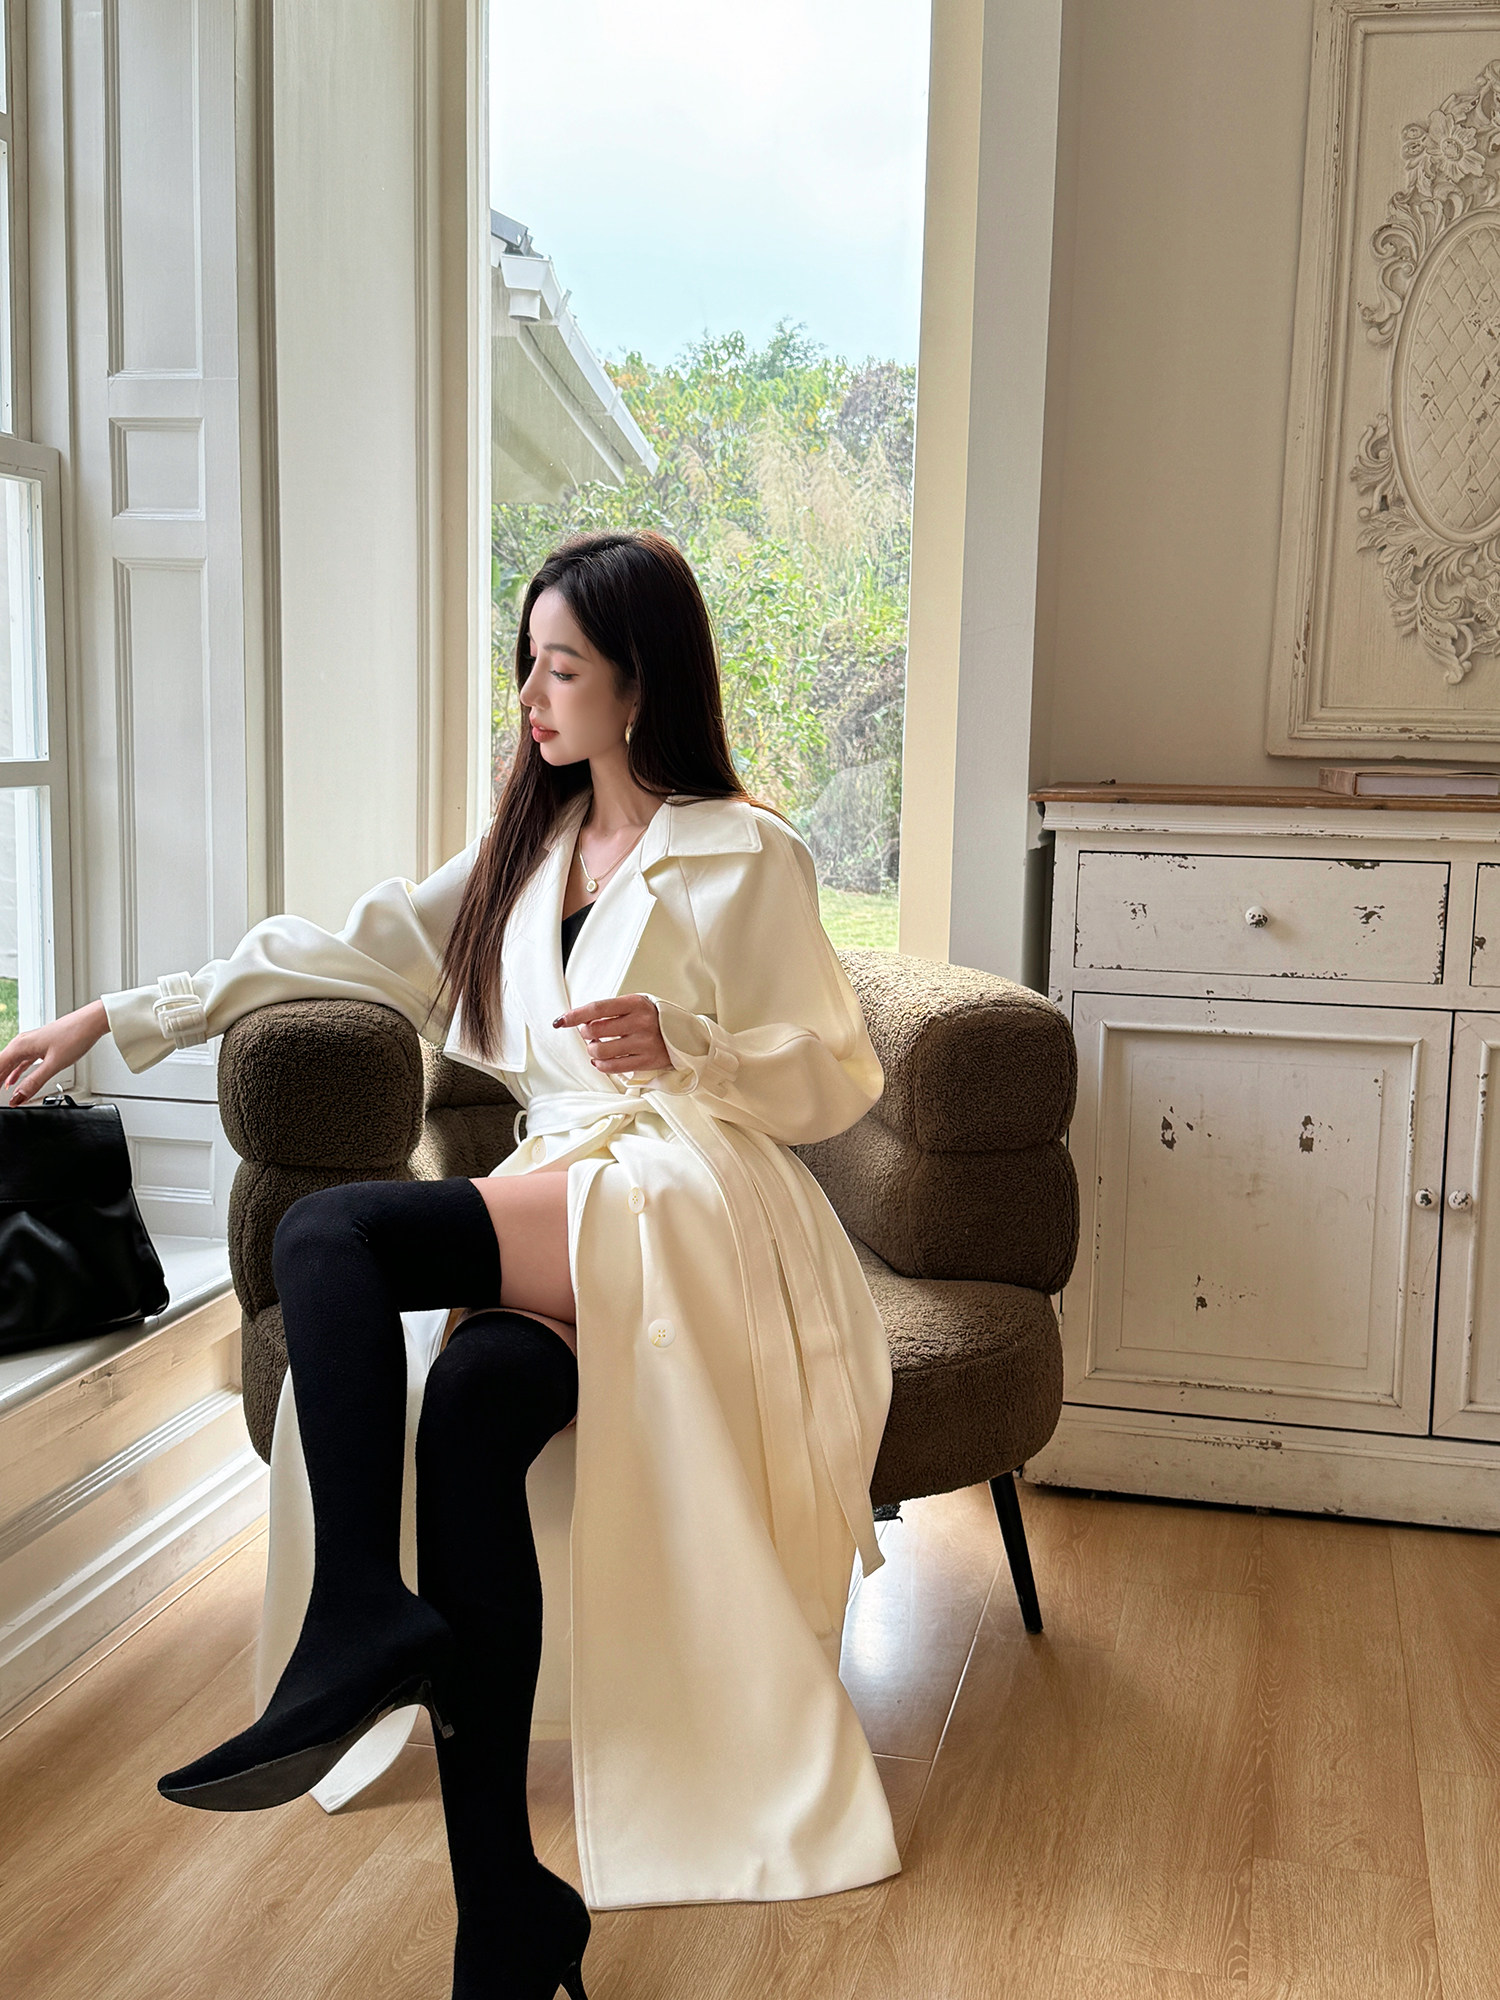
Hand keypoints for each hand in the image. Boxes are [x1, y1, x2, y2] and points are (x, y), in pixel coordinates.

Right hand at [0, 999, 109, 1104]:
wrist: (91, 1022)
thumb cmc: (74, 1036)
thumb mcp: (54, 1065)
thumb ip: (34, 1082)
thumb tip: (18, 1097)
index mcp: (20, 1046)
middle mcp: (21, 1044)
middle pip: (0, 1066)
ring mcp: (30, 1044)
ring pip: (10, 1064)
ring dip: (2, 1077)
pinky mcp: (39, 1046)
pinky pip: (21, 1062)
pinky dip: (15, 1073)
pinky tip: (12, 1081)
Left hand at [553, 993, 670, 1075]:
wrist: (685, 1036)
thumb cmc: (654, 1018)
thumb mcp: (636, 1005)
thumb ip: (612, 1011)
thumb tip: (582, 1021)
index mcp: (635, 1003)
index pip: (597, 1008)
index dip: (575, 1015)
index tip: (561, 1020)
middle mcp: (640, 1022)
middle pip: (595, 1030)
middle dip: (585, 1034)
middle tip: (589, 1033)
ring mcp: (643, 1043)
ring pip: (601, 1051)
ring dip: (592, 1050)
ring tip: (596, 1047)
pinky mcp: (645, 1061)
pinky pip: (612, 1067)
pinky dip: (600, 1064)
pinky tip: (600, 1060)